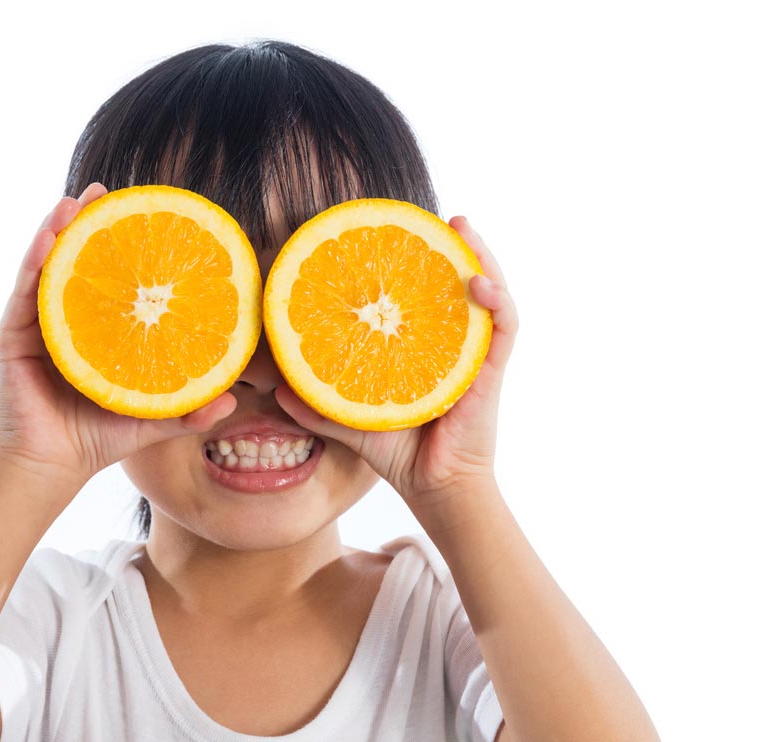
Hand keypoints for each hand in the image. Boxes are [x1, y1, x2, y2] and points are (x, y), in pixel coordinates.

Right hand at [0, 182, 237, 481]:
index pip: (109, 277)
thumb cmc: (99, 438)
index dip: (122, 243)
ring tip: (75, 200)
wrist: (52, 466)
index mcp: (95, 328)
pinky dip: (35, 261)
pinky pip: (25, 290)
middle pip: (76, 259)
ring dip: (59, 228)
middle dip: (87, 221)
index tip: (142, 211)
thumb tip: (234, 401)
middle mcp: (64, 317)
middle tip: (105, 189)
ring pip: (47, 265)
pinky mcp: (12, 335)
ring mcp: (36, 323)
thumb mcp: (152, 417)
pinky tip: (48, 238)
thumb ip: (189, 407)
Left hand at [274, 216, 517, 502]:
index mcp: (425, 346)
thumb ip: (316, 402)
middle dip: (454, 244)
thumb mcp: (350, 417)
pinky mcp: (490, 372)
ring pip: (490, 292)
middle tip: (441, 215)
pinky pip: (504, 328)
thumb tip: (275, 387)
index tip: (397, 230)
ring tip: (462, 226)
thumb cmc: (398, 452)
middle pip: (462, 282)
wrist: (432, 488)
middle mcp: (455, 343)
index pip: (427, 295)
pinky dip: (497, 301)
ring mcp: (475, 354)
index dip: (418, 261)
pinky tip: (480, 283)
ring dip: (481, 255)